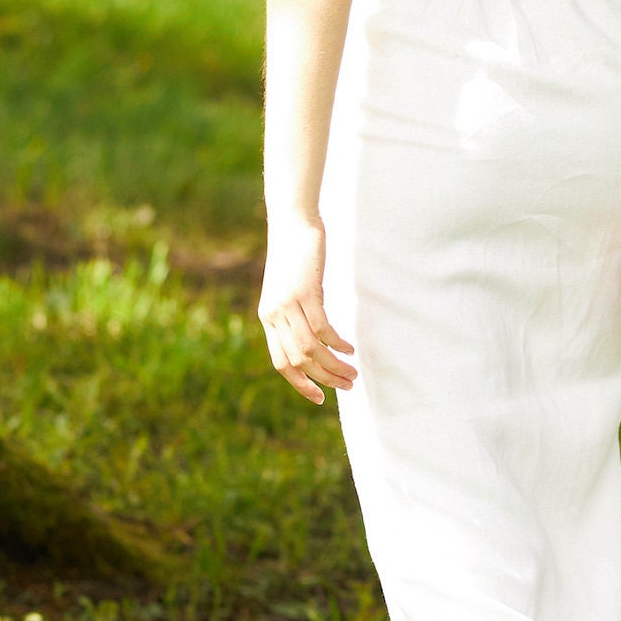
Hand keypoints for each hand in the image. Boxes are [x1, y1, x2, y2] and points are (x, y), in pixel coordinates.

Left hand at [259, 219, 356, 404]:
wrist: (291, 223)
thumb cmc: (294, 255)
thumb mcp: (289, 288)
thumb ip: (295, 313)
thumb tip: (315, 337)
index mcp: (268, 318)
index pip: (281, 363)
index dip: (300, 384)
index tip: (319, 398)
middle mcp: (273, 315)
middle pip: (298, 361)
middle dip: (324, 379)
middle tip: (347, 386)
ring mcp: (288, 305)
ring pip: (310, 350)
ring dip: (334, 366)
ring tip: (353, 373)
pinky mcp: (305, 293)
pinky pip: (322, 329)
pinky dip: (337, 343)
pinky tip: (349, 348)